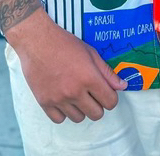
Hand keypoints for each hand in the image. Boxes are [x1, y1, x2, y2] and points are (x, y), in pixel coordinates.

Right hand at [6, 11, 127, 123]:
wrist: (37, 40)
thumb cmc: (64, 43)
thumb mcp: (90, 52)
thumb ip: (107, 72)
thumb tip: (122, 86)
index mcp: (89, 77)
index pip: (110, 102)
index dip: (110, 97)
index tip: (105, 92)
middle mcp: (75, 91)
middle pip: (96, 114)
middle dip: (97, 104)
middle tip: (91, 93)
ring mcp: (59, 99)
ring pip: (79, 118)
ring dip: (80, 108)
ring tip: (75, 93)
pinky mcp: (44, 102)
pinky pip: (60, 119)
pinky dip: (63, 112)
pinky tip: (63, 99)